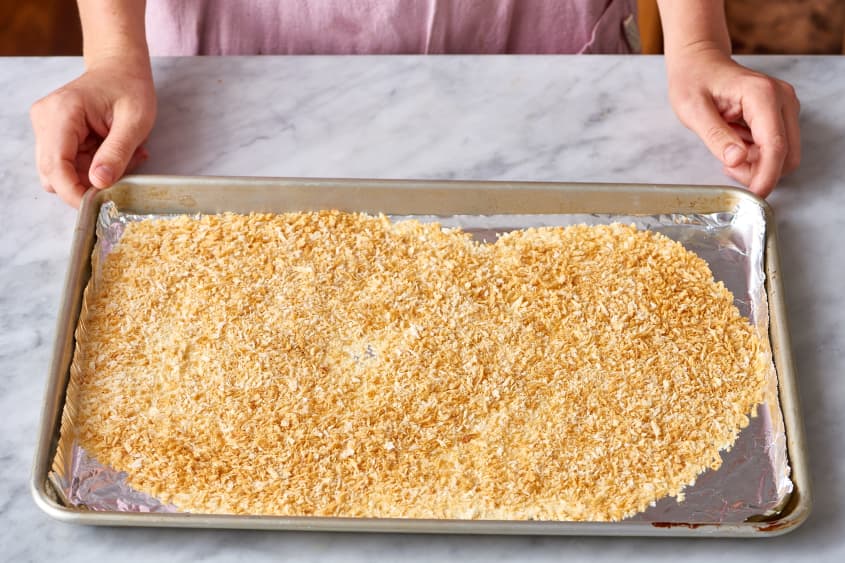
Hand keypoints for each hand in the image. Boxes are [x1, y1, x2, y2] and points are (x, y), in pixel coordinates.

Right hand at [30, 60, 156, 206]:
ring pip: (61, 173)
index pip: (56, 166)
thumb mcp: (135, 122)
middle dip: (87, 184)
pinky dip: (92, 167)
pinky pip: (69, 164)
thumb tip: (98, 184)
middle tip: (123, 173)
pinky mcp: (54, 134)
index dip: (73, 193)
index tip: (97, 207)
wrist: (120, 67)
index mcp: (62, 113)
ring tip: (123, 158)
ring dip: (92, 176)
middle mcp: (45, 120)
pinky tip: (114, 153)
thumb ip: (117, 153)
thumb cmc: (129, 87)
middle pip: (53, 173)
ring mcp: (46, 127)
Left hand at [666, 44, 799, 196]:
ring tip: (727, 151)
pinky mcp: (780, 114)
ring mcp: (784, 106)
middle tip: (727, 166)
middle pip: (787, 154)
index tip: (754, 195)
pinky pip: (776, 147)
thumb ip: (716, 137)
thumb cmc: (693, 81)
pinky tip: (734, 145)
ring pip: (784, 154)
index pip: (775, 145)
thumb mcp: (693, 111)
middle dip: (761, 171)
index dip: (767, 175)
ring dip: (758, 164)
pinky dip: (757, 155)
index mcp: (762, 95)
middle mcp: (782, 99)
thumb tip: (738, 160)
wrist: (699, 62)